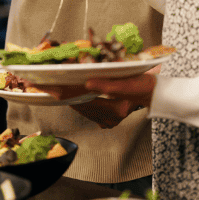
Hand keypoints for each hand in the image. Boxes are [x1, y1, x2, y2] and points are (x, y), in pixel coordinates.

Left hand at [34, 73, 156, 128]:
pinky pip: (88, 110)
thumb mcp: (129, 79)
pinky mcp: (109, 118)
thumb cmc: (145, 83)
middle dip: (61, 94)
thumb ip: (108, 84)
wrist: (157, 93)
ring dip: (67, 97)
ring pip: (82, 108)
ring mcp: (110, 120)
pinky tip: (69, 94)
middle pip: (79, 104)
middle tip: (42, 84)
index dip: (62, 91)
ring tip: (51, 87)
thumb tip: (87, 83)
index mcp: (116, 108)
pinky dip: (78, 101)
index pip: (82, 99)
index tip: (46, 86)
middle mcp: (111, 117)